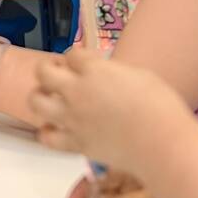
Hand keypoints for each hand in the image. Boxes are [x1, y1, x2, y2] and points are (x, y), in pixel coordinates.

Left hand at [28, 47, 189, 171]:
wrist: (161, 143)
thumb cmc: (160, 106)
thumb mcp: (139, 75)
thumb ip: (114, 71)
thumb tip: (105, 73)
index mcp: (94, 70)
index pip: (72, 54)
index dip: (77, 56)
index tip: (83, 60)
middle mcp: (76, 91)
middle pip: (43, 72)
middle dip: (49, 69)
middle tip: (59, 74)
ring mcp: (72, 118)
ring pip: (36, 101)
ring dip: (41, 96)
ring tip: (51, 99)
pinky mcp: (75, 143)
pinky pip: (47, 137)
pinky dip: (48, 132)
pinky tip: (56, 128)